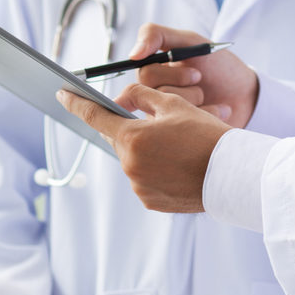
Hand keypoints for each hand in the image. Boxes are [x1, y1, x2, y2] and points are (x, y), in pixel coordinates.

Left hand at [57, 83, 230, 211]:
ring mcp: (138, 185)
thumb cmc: (207, 136)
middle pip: (118, 139)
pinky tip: (177, 167)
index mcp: (132, 137)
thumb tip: (124, 98)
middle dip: (131, 130)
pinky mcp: (149, 200)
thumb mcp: (174, 105)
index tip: (62, 94)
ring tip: (177, 150)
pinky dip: (154, 171)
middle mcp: (129, 164)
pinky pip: (144, 180)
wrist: (232, 174)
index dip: (75, 103)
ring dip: (145, 152)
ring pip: (132, 160)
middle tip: (158, 126)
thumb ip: (142, 96)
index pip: (94, 116)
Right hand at [130, 23, 258, 128]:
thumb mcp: (190, 41)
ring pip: (166, 111)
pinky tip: (219, 110)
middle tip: (200, 78)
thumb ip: (156, 35)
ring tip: (208, 95)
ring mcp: (166, 119)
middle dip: (184, 84)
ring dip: (195, 99)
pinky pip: (184, 129)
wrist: (246, 94)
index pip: (143, 76)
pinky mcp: (179, 137)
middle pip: (152, 94)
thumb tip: (132, 54)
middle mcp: (154, 98)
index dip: (168, 74)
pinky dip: (207, 115)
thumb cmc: (218, 66)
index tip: (194, 73)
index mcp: (152, 76)